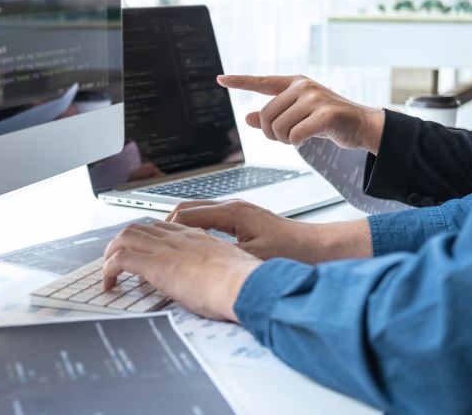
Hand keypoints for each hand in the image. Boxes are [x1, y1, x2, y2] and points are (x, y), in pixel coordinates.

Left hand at [102, 222, 261, 321]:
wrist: (244, 284)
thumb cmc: (244, 282)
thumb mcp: (232, 269)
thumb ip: (220, 268)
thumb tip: (222, 280)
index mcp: (199, 238)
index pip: (166, 228)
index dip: (151, 238)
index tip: (146, 251)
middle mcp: (179, 238)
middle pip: (142, 227)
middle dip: (125, 241)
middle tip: (119, 258)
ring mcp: (165, 249)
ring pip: (126, 237)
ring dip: (112, 252)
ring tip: (108, 270)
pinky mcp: (154, 265)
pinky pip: (120, 260)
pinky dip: (108, 270)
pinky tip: (109, 284)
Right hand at [168, 200, 373, 263]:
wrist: (321, 249)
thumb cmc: (294, 253)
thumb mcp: (254, 260)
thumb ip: (224, 259)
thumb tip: (199, 264)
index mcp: (232, 213)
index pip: (186, 213)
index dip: (165, 228)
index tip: (152, 242)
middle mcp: (233, 207)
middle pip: (187, 208)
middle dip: (166, 224)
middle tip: (151, 242)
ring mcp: (238, 212)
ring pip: (198, 213)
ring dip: (180, 226)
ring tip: (166, 244)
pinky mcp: (243, 221)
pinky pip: (209, 219)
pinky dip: (195, 229)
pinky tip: (193, 246)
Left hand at [218, 75, 384, 153]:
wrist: (362, 125)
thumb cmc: (327, 122)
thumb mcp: (298, 117)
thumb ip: (273, 117)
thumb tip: (247, 118)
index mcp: (295, 84)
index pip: (262, 82)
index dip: (240, 81)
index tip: (220, 79)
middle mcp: (303, 87)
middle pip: (266, 116)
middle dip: (272, 134)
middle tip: (288, 138)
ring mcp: (314, 98)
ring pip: (279, 127)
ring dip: (285, 140)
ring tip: (299, 137)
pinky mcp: (325, 113)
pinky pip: (295, 135)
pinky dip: (297, 143)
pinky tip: (306, 140)